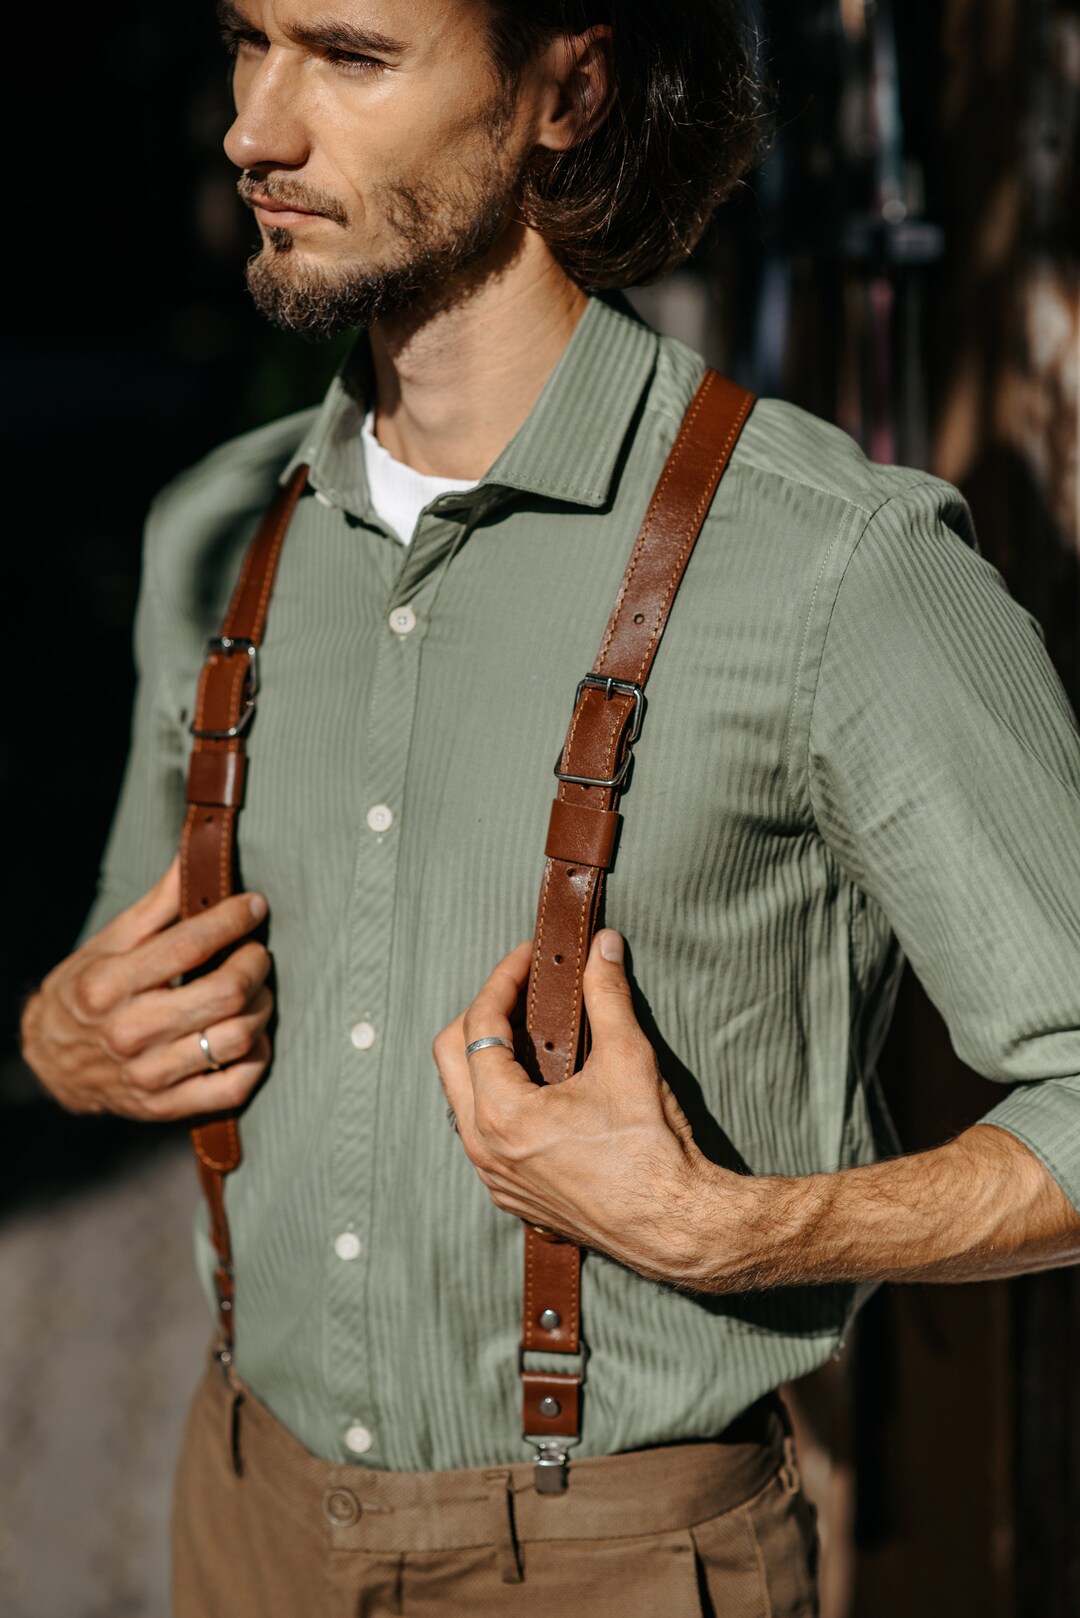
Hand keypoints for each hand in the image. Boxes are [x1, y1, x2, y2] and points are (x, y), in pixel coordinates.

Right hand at [19, 856, 272, 1121]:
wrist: (52, 1062)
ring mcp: (148, 1075)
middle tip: (256, 953)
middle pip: (225, 994)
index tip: (255, 906)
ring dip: (262, 1008)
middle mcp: (128, 1033)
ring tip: (256, 992)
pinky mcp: (165, 1107)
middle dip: (255, 964)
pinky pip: (235, 1086)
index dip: (234, 919)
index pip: (190, 944)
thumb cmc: (88, 991)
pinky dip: (256, 1057)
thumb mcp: (111, 941)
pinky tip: (250, 1036)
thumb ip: (159, 903)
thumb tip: (192, 855)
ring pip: (238, 1038)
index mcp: (110, 985)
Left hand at [434, 929, 745, 1287]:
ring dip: (486, 1057)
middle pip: (450, 1056)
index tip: (530, 957)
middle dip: (481, 1013)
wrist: (675, 1226)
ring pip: (463, 1098)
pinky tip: (540, 1085)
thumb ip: (607, 995)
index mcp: (501, 1114)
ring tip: (530, 1031)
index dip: (503, 979)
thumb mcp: (629, 1058)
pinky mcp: (514, 1196)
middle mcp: (485, 1149)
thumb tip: (603, 948)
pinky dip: (499, 1097)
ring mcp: (495, 1177)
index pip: (479, 1025)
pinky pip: (484, 1134)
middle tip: (520, 990)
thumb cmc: (651, 1150)